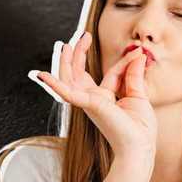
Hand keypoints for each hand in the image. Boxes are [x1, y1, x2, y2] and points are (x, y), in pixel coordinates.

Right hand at [29, 32, 157, 162]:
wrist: (139, 146)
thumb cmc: (139, 128)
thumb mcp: (139, 95)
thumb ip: (135, 75)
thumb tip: (139, 55)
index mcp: (105, 98)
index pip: (111, 73)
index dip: (125, 62)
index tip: (138, 53)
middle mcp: (93, 99)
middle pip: (79, 73)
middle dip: (79, 54)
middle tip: (83, 36)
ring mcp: (88, 102)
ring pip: (69, 78)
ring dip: (66, 61)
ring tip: (65, 45)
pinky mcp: (88, 105)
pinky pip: (67, 93)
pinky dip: (54, 85)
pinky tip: (42, 76)